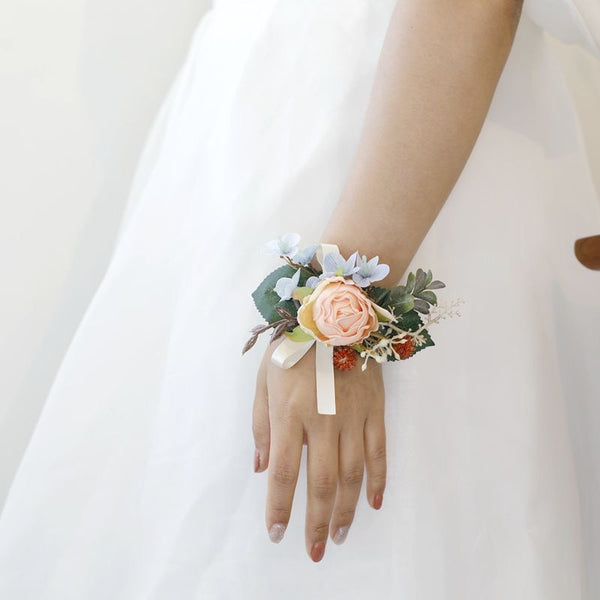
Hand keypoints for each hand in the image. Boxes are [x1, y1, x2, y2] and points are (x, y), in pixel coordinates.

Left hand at [252, 336, 386, 561]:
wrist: (333, 312)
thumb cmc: (291, 345)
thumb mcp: (264, 379)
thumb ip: (261, 425)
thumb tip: (263, 468)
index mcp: (289, 413)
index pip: (285, 473)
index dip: (280, 508)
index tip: (277, 533)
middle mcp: (322, 421)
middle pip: (322, 484)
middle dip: (316, 523)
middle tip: (315, 551)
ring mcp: (353, 416)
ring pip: (352, 474)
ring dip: (347, 510)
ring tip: (341, 535)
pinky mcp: (375, 409)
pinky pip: (379, 451)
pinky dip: (378, 480)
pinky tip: (373, 503)